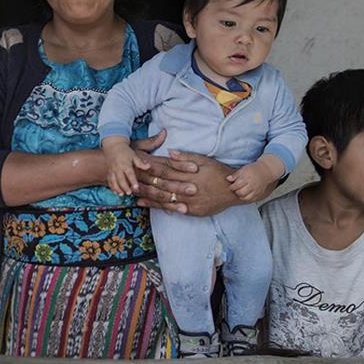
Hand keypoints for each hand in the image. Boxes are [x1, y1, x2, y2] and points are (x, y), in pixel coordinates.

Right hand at [103, 136, 147, 194]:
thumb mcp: (134, 155)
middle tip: (129, 193)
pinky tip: (116, 192)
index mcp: (125, 164)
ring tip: (122, 194)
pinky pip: (109, 181)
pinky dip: (112, 187)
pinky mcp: (109, 172)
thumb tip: (149, 166)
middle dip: (124, 187)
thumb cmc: (125, 151)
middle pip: (121, 179)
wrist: (113, 146)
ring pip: (114, 181)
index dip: (133, 181)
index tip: (136, 188)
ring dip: (117, 188)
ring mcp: (112, 170)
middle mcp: (118, 168)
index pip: (130, 174)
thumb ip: (141, 162)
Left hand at [138, 150, 273, 215]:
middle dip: (144, 179)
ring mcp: (188, 201)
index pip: (165, 169)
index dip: (150, 166)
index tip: (137, 163)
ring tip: (130, 190)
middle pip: (160, 183)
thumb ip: (187, 158)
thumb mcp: (205, 160)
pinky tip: (143, 204)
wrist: (234, 191)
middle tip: (128, 176)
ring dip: (145, 193)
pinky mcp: (190, 211)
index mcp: (189, 173)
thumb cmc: (219, 173)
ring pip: (162, 197)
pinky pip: (170, 208)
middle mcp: (187, 188)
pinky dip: (156, 206)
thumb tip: (170, 152)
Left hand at [226, 158, 281, 201]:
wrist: (266, 171)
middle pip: (240, 192)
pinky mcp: (259, 193)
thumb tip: (228, 179)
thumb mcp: (243, 169)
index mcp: (247, 178)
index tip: (230, 186)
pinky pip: (251, 199)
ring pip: (246, 198)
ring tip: (239, 192)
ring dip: (240, 196)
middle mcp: (252, 185)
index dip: (231, 187)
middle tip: (234, 190)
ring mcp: (256, 190)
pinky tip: (244, 195)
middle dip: (235, 192)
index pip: (236, 185)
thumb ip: (235, 175)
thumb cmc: (253, 169)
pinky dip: (246, 199)